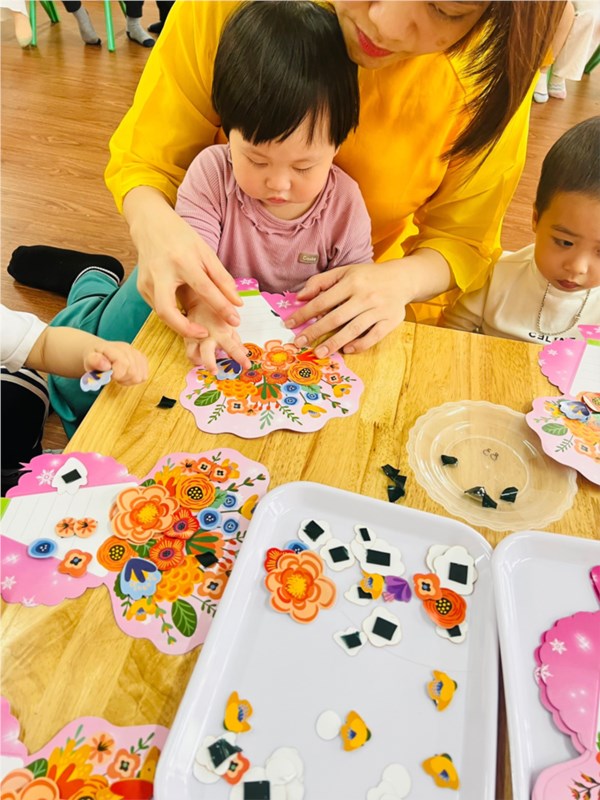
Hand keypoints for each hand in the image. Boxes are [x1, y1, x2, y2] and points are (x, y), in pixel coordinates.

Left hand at [83, 342, 148, 385]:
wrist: (100, 351)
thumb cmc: (94, 358)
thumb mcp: (89, 360)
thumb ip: (95, 361)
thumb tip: (106, 366)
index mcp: (114, 348)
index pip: (124, 364)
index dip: (118, 375)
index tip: (110, 376)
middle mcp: (128, 349)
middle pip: (134, 372)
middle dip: (123, 379)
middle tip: (114, 377)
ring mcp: (137, 354)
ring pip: (141, 376)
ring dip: (129, 380)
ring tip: (120, 377)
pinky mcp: (142, 359)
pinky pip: (144, 375)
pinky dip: (135, 379)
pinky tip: (127, 376)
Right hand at [124, 187, 242, 338]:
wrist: (151, 225)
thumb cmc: (181, 238)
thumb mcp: (206, 253)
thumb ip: (222, 279)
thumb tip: (237, 304)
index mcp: (181, 261)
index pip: (204, 289)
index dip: (221, 307)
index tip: (235, 321)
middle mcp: (160, 273)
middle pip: (167, 311)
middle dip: (185, 329)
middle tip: (205, 334)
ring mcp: (146, 282)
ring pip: (162, 314)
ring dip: (180, 325)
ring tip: (199, 329)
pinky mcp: (141, 288)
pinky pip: (158, 309)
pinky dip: (173, 317)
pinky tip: (185, 318)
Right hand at [184, 296, 250, 373]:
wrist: (200, 300)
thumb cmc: (218, 313)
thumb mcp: (230, 325)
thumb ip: (236, 340)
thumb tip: (245, 352)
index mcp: (222, 333)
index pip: (233, 348)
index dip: (240, 358)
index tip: (247, 366)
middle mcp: (207, 337)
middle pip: (207, 354)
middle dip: (210, 363)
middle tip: (214, 371)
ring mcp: (195, 337)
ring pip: (193, 355)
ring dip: (199, 362)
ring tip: (205, 364)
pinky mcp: (186, 337)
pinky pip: (189, 352)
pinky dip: (194, 357)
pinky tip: (200, 358)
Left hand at [285, 262, 410, 355]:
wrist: (403, 278)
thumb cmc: (368, 277)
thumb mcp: (344, 272)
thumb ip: (320, 282)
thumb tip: (300, 297)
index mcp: (352, 282)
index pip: (323, 300)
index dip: (304, 313)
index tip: (289, 324)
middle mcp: (365, 296)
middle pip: (335, 318)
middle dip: (315, 332)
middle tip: (299, 343)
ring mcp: (379, 310)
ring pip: (353, 330)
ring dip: (334, 343)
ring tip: (319, 352)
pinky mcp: (390, 321)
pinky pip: (373, 337)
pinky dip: (359, 345)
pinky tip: (346, 349)